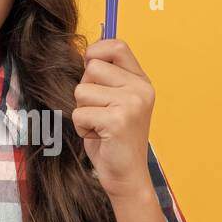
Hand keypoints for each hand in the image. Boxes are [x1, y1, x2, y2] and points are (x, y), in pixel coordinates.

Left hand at [71, 38, 155, 200]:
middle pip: (92, 68)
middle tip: (99, 112)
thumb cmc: (113, 138)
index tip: (89, 67)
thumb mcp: (114, 100)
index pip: (117, 45)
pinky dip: (82, 128)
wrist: (126, 175)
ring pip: (82, 91)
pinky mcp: (118, 121)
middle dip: (85, 91)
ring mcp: (132, 104)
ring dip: (82, 111)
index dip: (96, 52)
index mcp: (141, 81)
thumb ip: (105, 78)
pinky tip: (98, 136)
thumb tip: (83, 53)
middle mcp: (141, 89)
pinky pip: (80, 113)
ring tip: (99, 126)